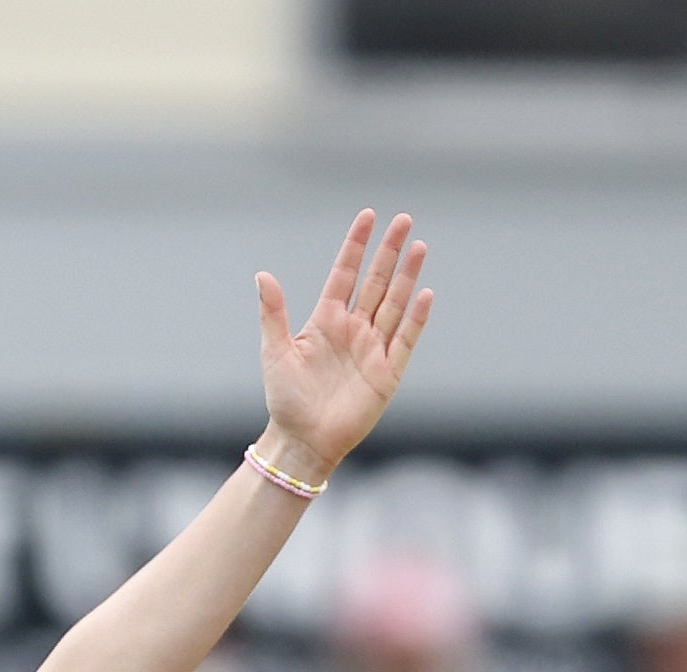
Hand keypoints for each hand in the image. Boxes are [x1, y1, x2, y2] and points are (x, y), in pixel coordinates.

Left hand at [253, 209, 432, 486]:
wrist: (302, 441)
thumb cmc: (285, 399)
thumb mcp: (275, 351)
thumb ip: (274, 313)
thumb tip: (263, 275)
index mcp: (326, 320)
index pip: (345, 274)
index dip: (356, 246)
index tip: (368, 217)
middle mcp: (353, 329)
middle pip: (376, 282)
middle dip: (389, 252)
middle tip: (403, 219)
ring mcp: (373, 349)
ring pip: (394, 304)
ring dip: (407, 276)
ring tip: (418, 246)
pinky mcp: (387, 373)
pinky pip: (405, 340)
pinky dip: (415, 318)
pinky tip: (423, 293)